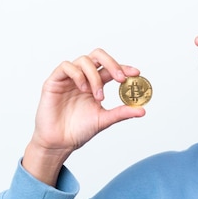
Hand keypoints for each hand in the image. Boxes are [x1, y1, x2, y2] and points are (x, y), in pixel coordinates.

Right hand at [23, 48, 144, 184]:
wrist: (59, 142)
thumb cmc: (79, 130)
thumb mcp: (104, 120)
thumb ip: (121, 113)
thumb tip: (142, 110)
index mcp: (96, 84)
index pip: (111, 69)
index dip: (124, 67)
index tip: (136, 73)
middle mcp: (83, 77)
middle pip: (98, 56)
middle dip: (112, 63)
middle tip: (121, 78)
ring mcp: (69, 78)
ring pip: (84, 60)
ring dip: (95, 76)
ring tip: (98, 96)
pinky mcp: (54, 81)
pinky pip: (66, 66)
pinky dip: (78, 74)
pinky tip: (83, 89)